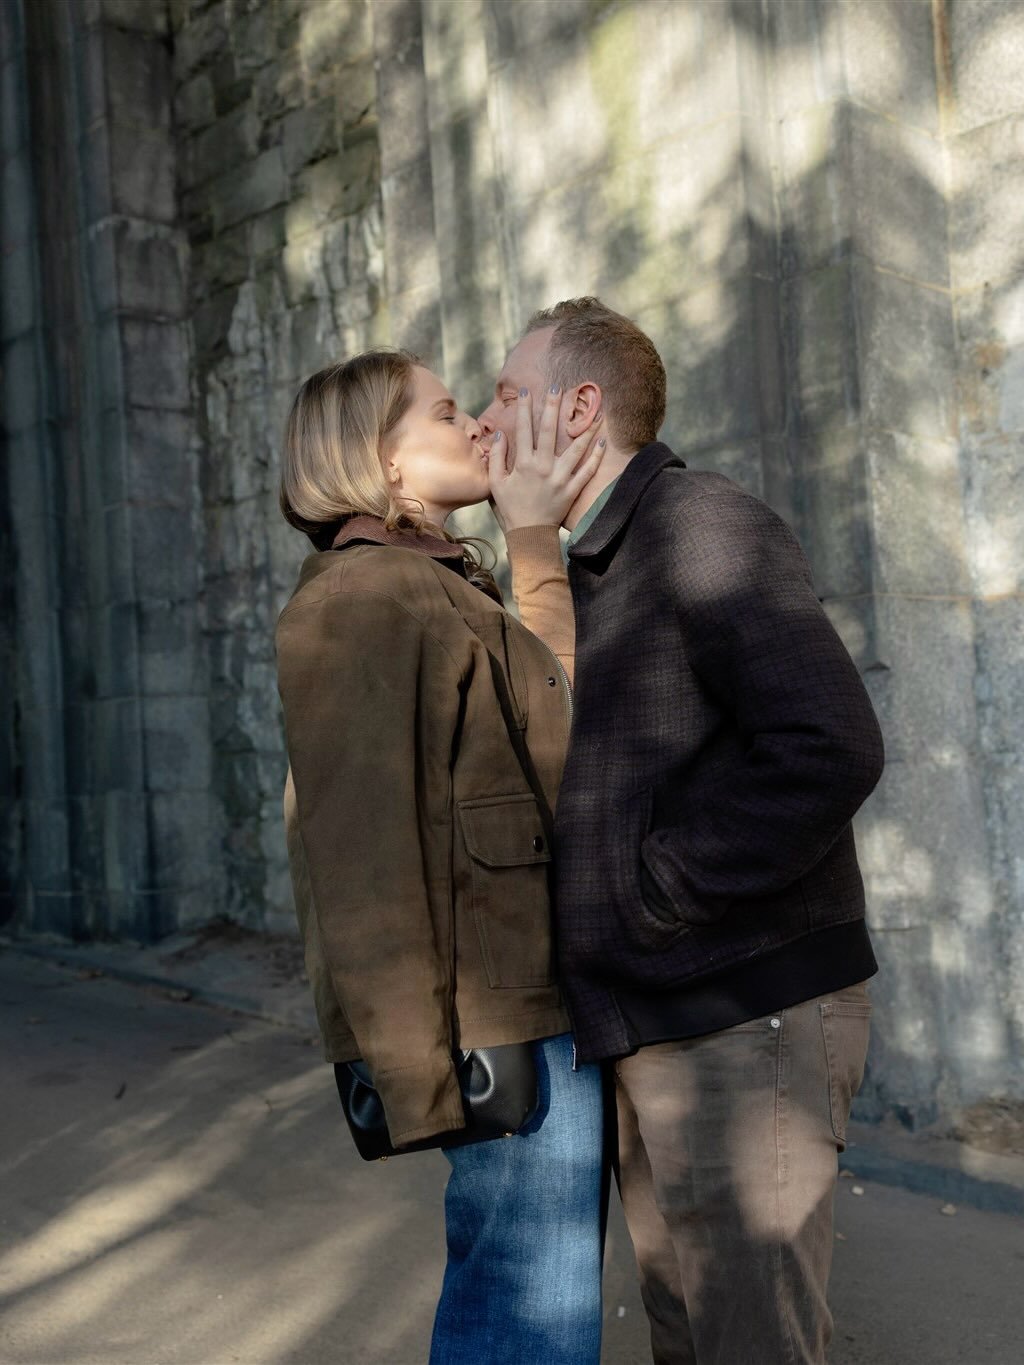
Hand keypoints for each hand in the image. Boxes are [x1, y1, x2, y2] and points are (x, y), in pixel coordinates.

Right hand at [487, 386, 606, 532]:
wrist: (529, 534)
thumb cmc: (510, 508)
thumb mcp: (496, 484)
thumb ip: (497, 458)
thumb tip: (500, 435)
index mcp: (523, 464)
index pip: (523, 430)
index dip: (524, 409)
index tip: (527, 391)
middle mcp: (543, 467)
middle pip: (548, 431)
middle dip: (552, 406)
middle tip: (558, 386)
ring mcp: (560, 478)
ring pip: (575, 448)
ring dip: (585, 428)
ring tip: (594, 410)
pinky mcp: (573, 489)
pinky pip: (588, 470)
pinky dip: (596, 456)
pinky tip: (602, 440)